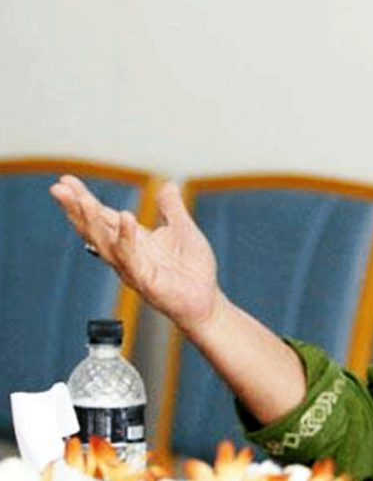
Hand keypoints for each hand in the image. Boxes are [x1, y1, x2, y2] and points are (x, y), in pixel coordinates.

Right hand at [50, 176, 221, 334]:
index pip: (102, 217)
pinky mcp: (145, 281)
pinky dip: (126, 238)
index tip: (66, 180)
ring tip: (84, 199)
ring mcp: (132, 268)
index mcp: (132, 239)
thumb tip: (168, 184)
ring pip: (104, 243)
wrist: (205, 299)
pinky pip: (131, 258)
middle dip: (76, 209)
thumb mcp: (183, 229)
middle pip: (94, 229)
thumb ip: (172, 208)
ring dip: (92, 221)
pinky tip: (125, 217)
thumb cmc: (191, 269)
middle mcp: (126, 254)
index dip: (83, 199)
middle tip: (59, 188)